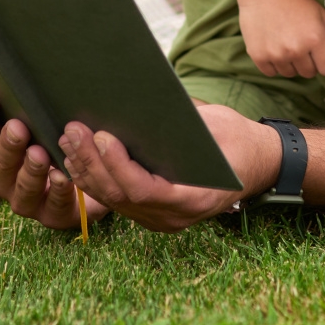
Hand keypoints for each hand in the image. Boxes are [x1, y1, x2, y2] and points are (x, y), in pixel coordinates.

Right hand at [0, 87, 111, 230]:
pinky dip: (58, 192)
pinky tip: (65, 178)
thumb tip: (38, 61)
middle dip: (8, 144)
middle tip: (18, 127)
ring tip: (40, 154)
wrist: (94, 181)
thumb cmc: (62, 141)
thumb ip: (36, 104)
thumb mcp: (47, 121)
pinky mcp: (52, 216)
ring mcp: (26, 199)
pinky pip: (52, 206)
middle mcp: (5, 176)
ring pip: (21, 188)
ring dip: (30, 170)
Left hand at [59, 103, 282, 232]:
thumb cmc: (237, 141)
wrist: (257, 165)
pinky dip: (93, 178)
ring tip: (67, 138)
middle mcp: (172, 217)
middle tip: (73, 130)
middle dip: (91, 162)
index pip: (143, 190)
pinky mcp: (149, 212)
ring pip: (111, 200)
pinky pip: (115, 199)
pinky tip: (76, 156)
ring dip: (84, 169)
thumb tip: (137, 105)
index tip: (102, 136)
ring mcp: (158, 219)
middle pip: (119, 196)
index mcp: (193, 199)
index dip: (118, 165)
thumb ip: (180, 123)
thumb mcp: (216, 127)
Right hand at [239, 0, 324, 77]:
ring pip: (290, 73)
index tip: (318, 49)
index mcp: (315, 39)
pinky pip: (271, 72)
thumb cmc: (294, 0)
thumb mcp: (322, 14)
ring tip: (285, 41)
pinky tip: (273, 45)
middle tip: (300, 41)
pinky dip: (273, 63)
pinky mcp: (258, 56)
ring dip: (290, 63)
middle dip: (308, 61)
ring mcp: (276, 54)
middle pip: (309, 73)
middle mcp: (296, 49)